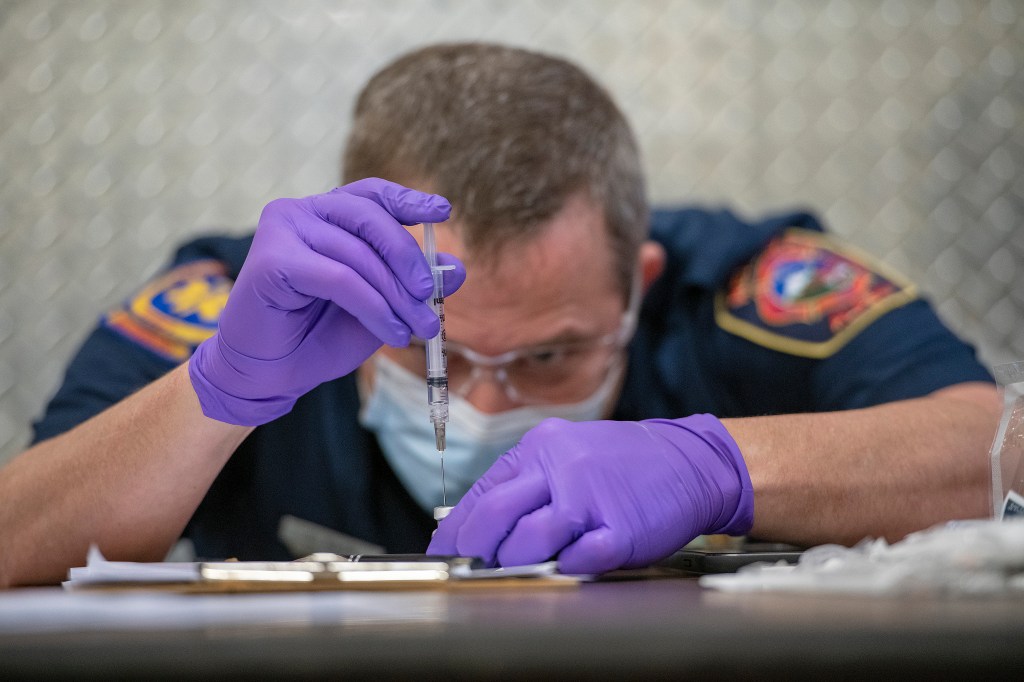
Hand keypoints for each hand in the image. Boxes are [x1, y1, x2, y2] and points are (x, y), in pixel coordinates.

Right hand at [189, 178, 464, 424]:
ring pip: (358, 255)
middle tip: (431, 296)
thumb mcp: (381, 308)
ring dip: (396, 296)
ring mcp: (282, 231)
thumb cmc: (319, 336)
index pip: (371, 194)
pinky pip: (339, 278)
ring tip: (419, 328)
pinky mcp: (271, 260)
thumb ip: (413, 286)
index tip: (444, 211)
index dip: (408, 200)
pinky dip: (373, 307)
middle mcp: (300, 212)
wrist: (271, 374)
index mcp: (325, 214)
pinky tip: (392, 334)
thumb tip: (458, 267)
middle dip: (408, 258)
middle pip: (369, 218)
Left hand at [428, 415, 752, 573]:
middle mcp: (561, 466)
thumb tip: (481, 525)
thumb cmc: (625, 464)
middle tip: (472, 567)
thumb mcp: (569, 455)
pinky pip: (577, 558)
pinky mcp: (619, 529)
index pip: (483, 492)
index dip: (457, 529)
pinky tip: (567, 564)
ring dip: (515, 561)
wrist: (690, 461)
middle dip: (476, 549)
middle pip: (495, 514)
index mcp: (541, 447)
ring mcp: (591, 497)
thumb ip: (528, 484)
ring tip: (520, 567)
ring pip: (528, 538)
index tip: (442, 551)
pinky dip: (564, 568)